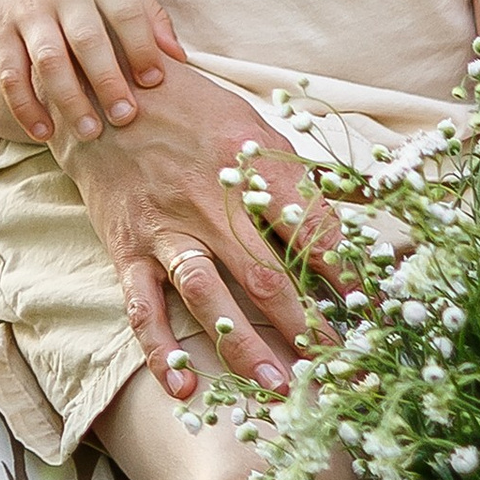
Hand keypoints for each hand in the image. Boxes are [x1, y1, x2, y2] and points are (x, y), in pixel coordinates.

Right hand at [0, 0, 183, 147]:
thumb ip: (148, 12)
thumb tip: (179, 57)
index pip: (127, 12)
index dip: (143, 46)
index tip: (156, 81)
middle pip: (88, 40)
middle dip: (108, 81)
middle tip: (126, 118)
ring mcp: (29, 13)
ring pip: (49, 60)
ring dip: (69, 99)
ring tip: (89, 133)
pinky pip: (10, 73)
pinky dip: (25, 106)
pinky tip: (44, 132)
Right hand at [58, 65, 343, 401]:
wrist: (104, 91)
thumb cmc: (190, 109)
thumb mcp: (254, 125)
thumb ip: (298, 173)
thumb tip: (358, 202)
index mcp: (250, 167)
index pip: (310, 228)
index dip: (346, 271)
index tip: (375, 305)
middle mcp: (209, 202)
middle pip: (266, 273)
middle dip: (307, 324)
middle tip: (339, 365)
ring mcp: (166, 230)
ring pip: (210, 297)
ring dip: (245, 347)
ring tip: (279, 386)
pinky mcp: (128, 250)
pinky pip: (144, 308)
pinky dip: (161, 350)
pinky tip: (183, 388)